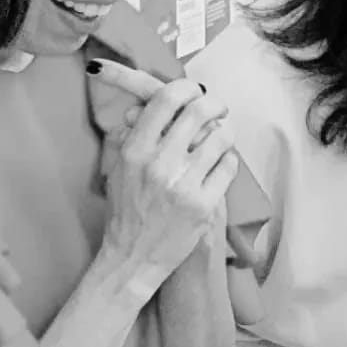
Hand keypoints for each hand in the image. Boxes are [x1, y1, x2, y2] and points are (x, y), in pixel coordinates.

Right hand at [91, 61, 238, 283]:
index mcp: (135, 150)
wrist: (132, 258)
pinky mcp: (204, 205)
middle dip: (214, 103)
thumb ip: (129, 134)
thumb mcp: (116, 169)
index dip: (185, 88)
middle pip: (198, 111)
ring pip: (221, 137)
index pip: (165, 99)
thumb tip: (143, 105)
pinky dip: (228, 159)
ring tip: (221, 135)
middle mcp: (159, 164)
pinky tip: (220, 164)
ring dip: (225, 131)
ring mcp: (184, 185)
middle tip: (218, 107)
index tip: (193, 92)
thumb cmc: (125, 210)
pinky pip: (229, 166)